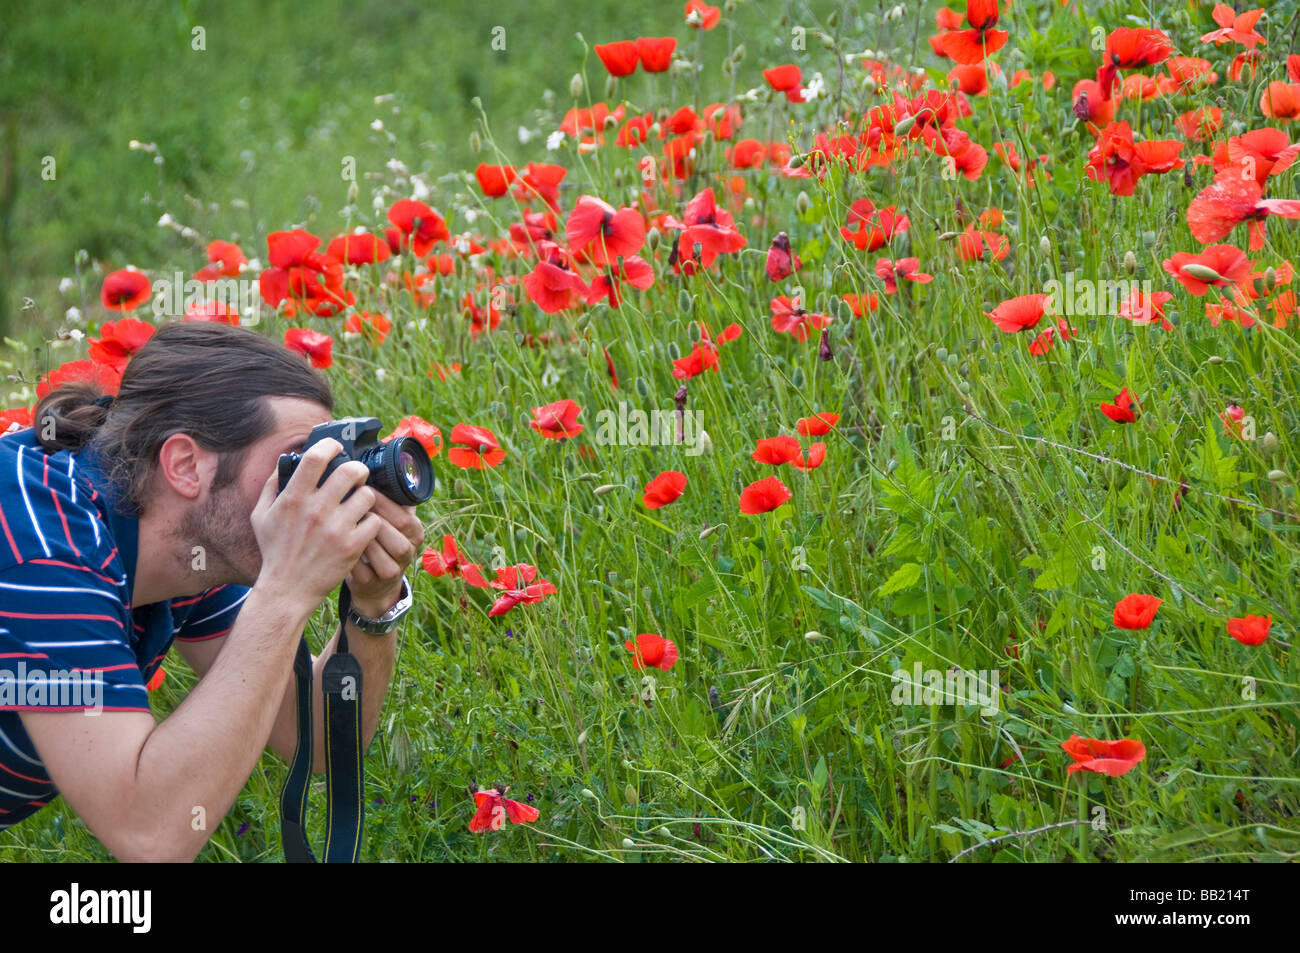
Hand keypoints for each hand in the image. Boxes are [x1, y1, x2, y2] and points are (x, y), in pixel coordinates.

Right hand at [250, 438, 384, 613]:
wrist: (286, 590)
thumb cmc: (274, 551)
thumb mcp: (261, 516)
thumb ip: (272, 485)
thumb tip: (286, 461)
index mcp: (293, 498)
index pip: (316, 457)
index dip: (331, 445)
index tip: (337, 447)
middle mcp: (315, 510)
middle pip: (351, 470)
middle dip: (358, 469)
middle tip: (357, 476)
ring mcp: (336, 528)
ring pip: (367, 495)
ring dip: (366, 496)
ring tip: (360, 503)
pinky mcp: (352, 546)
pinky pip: (374, 521)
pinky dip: (371, 522)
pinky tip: (362, 526)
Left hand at [345, 491, 424, 617]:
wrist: (376, 585)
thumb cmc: (380, 543)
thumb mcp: (393, 523)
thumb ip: (393, 500)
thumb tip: (384, 469)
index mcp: (414, 531)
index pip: (403, 515)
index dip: (381, 501)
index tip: (361, 487)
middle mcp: (408, 551)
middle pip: (393, 531)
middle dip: (368, 515)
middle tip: (346, 502)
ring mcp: (391, 570)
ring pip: (375, 549)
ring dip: (356, 533)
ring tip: (339, 521)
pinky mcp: (372, 584)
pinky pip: (357, 566)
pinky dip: (344, 552)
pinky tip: (333, 542)